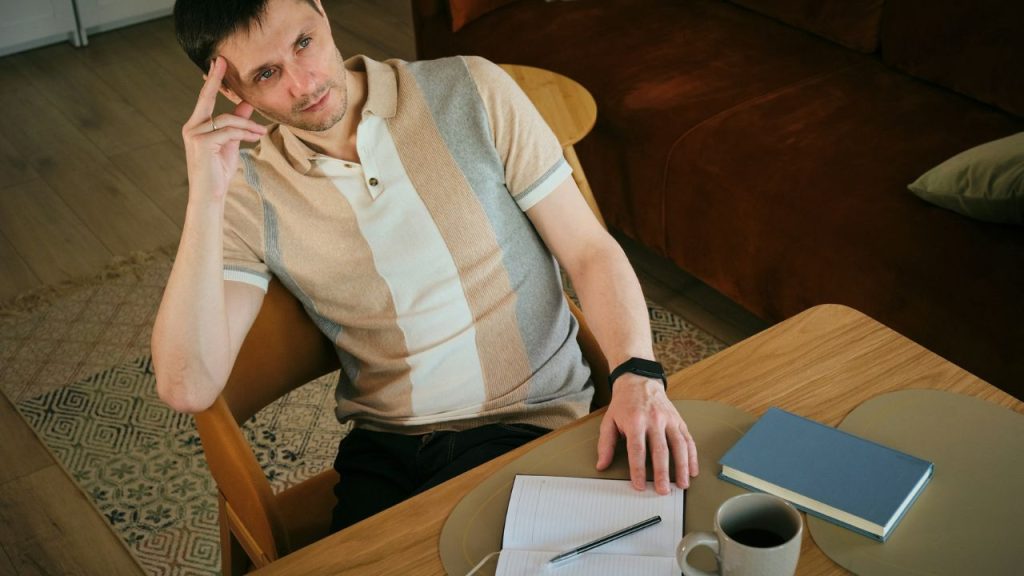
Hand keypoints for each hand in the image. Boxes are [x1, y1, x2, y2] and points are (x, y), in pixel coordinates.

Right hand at [181, 56, 266, 203]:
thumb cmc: (219, 170)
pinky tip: (255, 137)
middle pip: (208, 100)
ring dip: (248, 124)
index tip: (218, 62)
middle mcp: (191, 127)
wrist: (211, 195)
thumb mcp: (231, 143)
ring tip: (261, 131)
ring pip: (227, 120)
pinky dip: (245, 133)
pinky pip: (229, 132)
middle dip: (216, 80)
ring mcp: (194, 135)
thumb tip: (247, 103)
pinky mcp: (202, 143)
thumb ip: (237, 123)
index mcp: (196, 125)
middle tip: (225, 63)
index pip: (204, 99)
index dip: (212, 80)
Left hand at [595, 373, 698, 493]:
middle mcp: (654, 420)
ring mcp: (669, 420)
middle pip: (660, 450)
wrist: (639, 381)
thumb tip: (602, 465)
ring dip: (682, 467)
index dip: (638, 469)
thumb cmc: (623, 405)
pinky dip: (692, 456)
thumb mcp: (609, 421)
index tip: (640, 486)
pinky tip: (693, 470)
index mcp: (634, 421)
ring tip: (682, 485)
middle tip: (663, 491)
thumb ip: (606, 444)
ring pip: (679, 445)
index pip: (637, 449)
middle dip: (663, 473)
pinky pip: (688, 440)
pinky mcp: (679, 420)